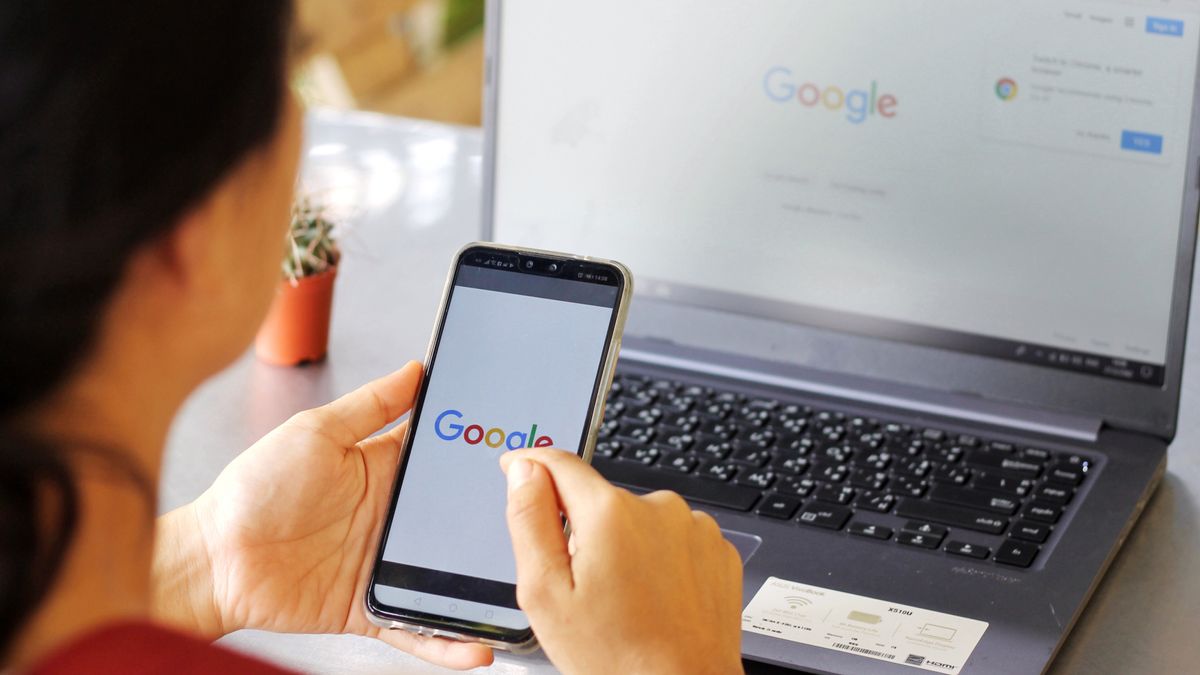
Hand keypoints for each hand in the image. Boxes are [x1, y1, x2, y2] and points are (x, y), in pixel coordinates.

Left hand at [153, 362, 492, 669]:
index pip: (439, 459)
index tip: (515, 448)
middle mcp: (388, 517)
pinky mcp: (370, 607)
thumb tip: (414, 369)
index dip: (475, 454)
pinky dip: (446, 642)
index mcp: (381, 470)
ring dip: (479, 586)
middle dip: (492, 519)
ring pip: (445, 577)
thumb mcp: (316, 432)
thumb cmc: (254, 490)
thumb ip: (371, 404)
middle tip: (538, 517)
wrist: (215, 558)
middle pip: (453, 519)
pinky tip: (476, 646)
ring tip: (520, 586)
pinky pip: (417, 628)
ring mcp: (382, 564)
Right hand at [501, 448, 743, 674]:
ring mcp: (695, 528)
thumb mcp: (546, 593)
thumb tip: (525, 471)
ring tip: (626, 601)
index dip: (533, 466)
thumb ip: (530, 521)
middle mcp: (659, 508)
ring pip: (639, 522)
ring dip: (625, 548)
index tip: (520, 468)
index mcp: (610, 514)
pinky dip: (660, 562)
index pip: (560, 463)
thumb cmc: (617, 657)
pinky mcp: (718, 550)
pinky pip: (675, 540)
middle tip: (583, 587)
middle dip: (584, 532)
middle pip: (600, 500)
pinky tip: (655, 600)